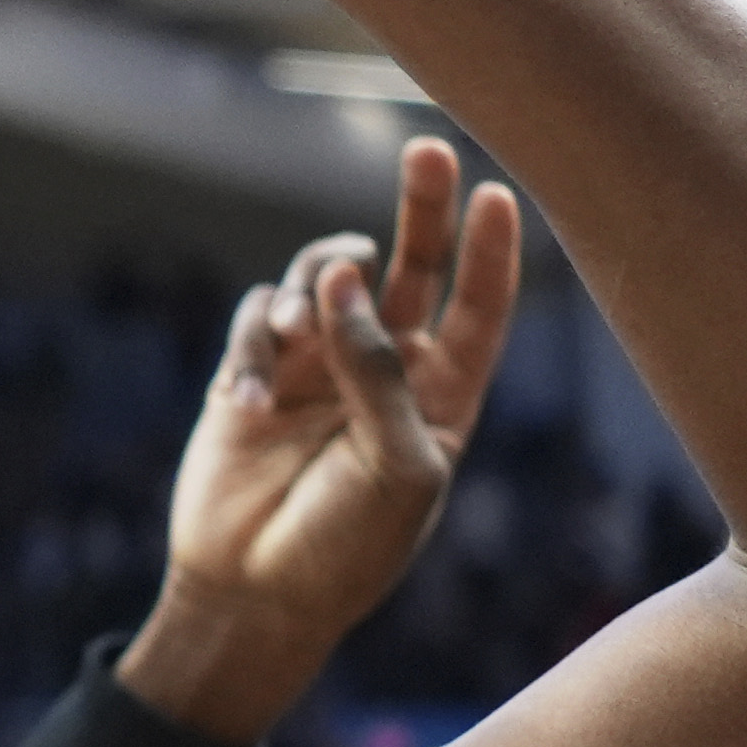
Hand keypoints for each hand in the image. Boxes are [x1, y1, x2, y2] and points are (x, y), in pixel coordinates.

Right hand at [116, 138, 528, 746]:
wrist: (252, 595)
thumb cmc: (345, 549)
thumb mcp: (397, 467)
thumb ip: (381, 370)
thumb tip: (348, 276)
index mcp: (441, 398)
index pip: (479, 309)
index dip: (491, 251)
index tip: (496, 194)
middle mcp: (383, 370)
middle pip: (414, 267)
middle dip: (422, 208)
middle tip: (428, 152)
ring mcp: (316, 366)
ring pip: (327, 277)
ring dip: (315, 290)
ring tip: (294, 337)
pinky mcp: (253, 371)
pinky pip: (258, 316)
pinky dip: (254, 344)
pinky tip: (250, 404)